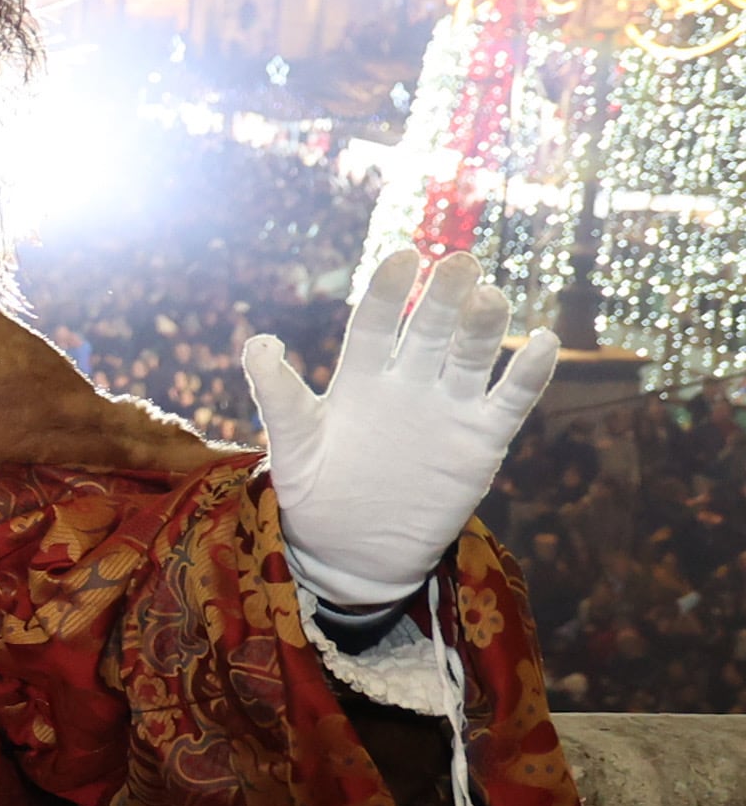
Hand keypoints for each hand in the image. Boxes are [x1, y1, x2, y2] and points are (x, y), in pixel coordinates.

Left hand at [244, 250, 558, 611]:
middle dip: (444, 296)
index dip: (390, 291)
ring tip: (491, 296)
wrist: (352, 551)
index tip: (405, 255)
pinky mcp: (481, 439)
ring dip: (484, 327)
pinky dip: (529, 373)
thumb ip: (277, 395)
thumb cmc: (314, 492)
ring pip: (471, 356)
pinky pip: (510, 400)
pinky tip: (545, 342)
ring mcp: (446, 408)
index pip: (375, 323)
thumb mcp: (291, 444)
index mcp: (360, 378)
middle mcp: (407, 383)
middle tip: (462, 261)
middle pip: (428, 330)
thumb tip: (261, 341)